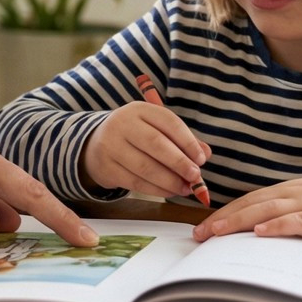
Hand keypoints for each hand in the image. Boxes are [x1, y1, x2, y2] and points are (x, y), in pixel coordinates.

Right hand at [79, 101, 210, 199]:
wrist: (96, 144)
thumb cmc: (136, 136)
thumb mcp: (156, 129)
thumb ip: (181, 139)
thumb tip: (205, 154)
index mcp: (140, 109)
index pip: (169, 122)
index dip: (188, 141)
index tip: (201, 159)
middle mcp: (123, 123)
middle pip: (156, 144)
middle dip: (179, 162)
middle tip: (195, 176)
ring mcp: (111, 145)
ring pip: (145, 167)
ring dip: (170, 181)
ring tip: (185, 188)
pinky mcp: (106, 167)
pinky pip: (135, 182)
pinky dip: (156, 190)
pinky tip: (169, 192)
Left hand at [190, 174, 301, 243]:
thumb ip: (284, 210)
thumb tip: (257, 226)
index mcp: (286, 191)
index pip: (247, 200)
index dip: (224, 213)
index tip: (202, 228)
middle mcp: (291, 194)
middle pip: (250, 204)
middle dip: (223, 219)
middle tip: (199, 235)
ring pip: (267, 210)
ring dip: (240, 221)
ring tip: (218, 232)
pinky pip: (297, 221)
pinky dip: (278, 226)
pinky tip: (261, 232)